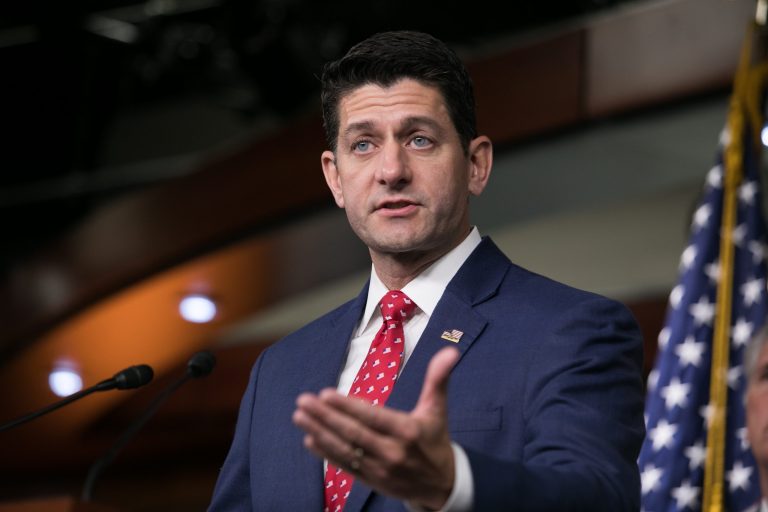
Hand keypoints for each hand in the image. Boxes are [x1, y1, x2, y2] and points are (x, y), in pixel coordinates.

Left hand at [292, 346, 459, 509]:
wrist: (442, 485)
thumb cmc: (435, 440)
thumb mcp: (438, 409)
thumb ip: (439, 378)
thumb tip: (451, 351)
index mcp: (407, 431)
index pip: (372, 417)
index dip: (348, 407)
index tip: (326, 394)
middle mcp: (392, 452)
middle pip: (353, 433)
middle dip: (325, 416)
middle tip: (303, 400)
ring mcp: (379, 468)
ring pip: (344, 449)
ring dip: (319, 432)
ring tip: (299, 416)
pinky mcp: (371, 480)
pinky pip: (344, 465)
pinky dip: (325, 453)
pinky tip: (309, 439)